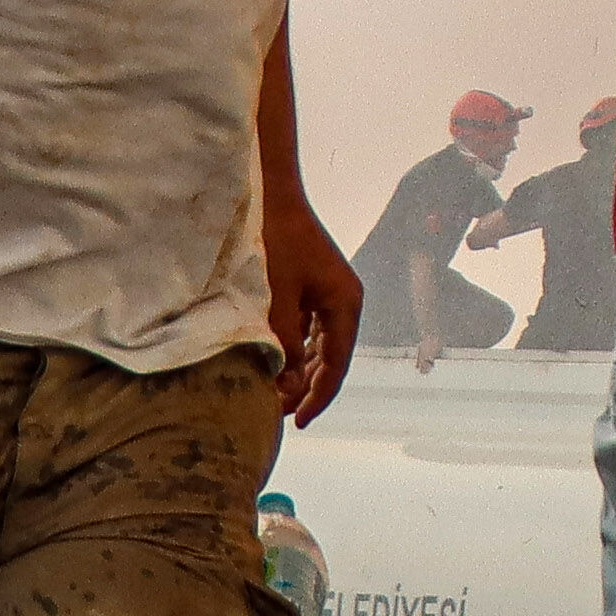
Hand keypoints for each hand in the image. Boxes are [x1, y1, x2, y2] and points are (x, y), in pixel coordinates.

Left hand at [262, 192, 364, 428]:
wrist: (270, 192)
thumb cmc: (275, 240)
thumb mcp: (278, 299)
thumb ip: (285, 344)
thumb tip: (289, 386)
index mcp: (346, 304)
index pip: (336, 366)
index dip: (317, 398)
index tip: (297, 423)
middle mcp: (344, 301)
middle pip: (331, 359)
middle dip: (306, 388)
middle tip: (277, 413)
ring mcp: (329, 292)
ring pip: (319, 345)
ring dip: (299, 370)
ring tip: (273, 392)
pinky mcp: (313, 285)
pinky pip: (308, 328)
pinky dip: (294, 348)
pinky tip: (273, 361)